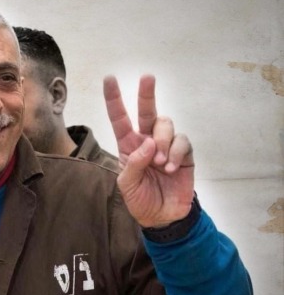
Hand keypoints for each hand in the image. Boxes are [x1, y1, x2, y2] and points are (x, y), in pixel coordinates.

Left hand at [104, 75, 194, 227]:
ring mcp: (166, 145)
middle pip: (147, 111)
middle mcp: (147, 140)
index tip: (109, 79)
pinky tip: (171, 168)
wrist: (162, 217)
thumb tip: (149, 142)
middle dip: (146, 94)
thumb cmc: (141, 199)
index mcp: (128, 145)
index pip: (119, 119)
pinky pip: (182, 141)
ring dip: (162, 141)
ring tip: (160, 163)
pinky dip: (176, 153)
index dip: (115, 99)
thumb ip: (134, 164)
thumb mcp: (127, 185)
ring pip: (166, 125)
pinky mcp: (184, 153)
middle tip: (147, 78)